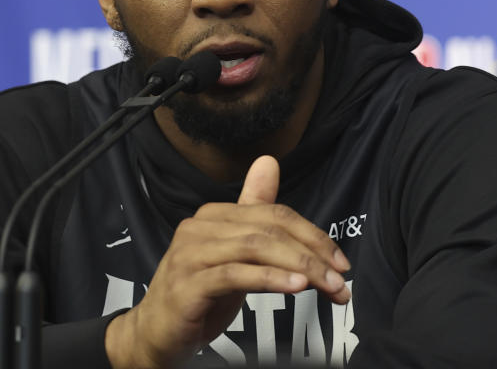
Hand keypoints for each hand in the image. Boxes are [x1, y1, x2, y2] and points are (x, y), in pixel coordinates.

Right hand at [105, 155, 350, 367]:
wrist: (155, 334)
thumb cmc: (199, 292)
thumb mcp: (234, 253)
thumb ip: (253, 212)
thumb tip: (269, 162)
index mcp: (213, 216)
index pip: (273, 214)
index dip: (313, 235)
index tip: (340, 261)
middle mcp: (198, 228)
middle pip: (268, 230)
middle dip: (313, 255)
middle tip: (341, 281)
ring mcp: (189, 255)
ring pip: (255, 249)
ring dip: (299, 268)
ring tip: (326, 286)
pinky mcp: (187, 285)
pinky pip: (234, 275)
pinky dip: (269, 278)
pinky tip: (294, 287)